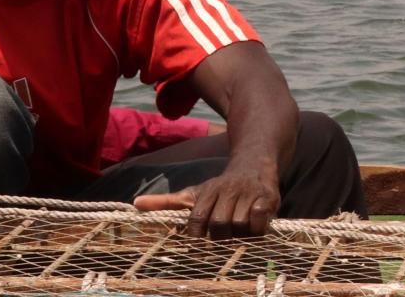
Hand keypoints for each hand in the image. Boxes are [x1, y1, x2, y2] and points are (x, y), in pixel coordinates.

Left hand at [134, 162, 280, 237]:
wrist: (254, 164)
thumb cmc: (220, 188)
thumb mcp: (193, 193)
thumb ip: (166, 202)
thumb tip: (136, 204)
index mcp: (207, 191)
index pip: (197, 220)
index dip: (198, 235)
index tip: (202, 239)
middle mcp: (227, 190)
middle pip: (219, 224)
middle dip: (220, 235)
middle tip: (224, 236)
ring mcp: (248, 193)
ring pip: (239, 224)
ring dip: (239, 233)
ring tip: (239, 231)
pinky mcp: (268, 197)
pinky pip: (259, 218)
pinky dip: (257, 227)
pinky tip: (255, 225)